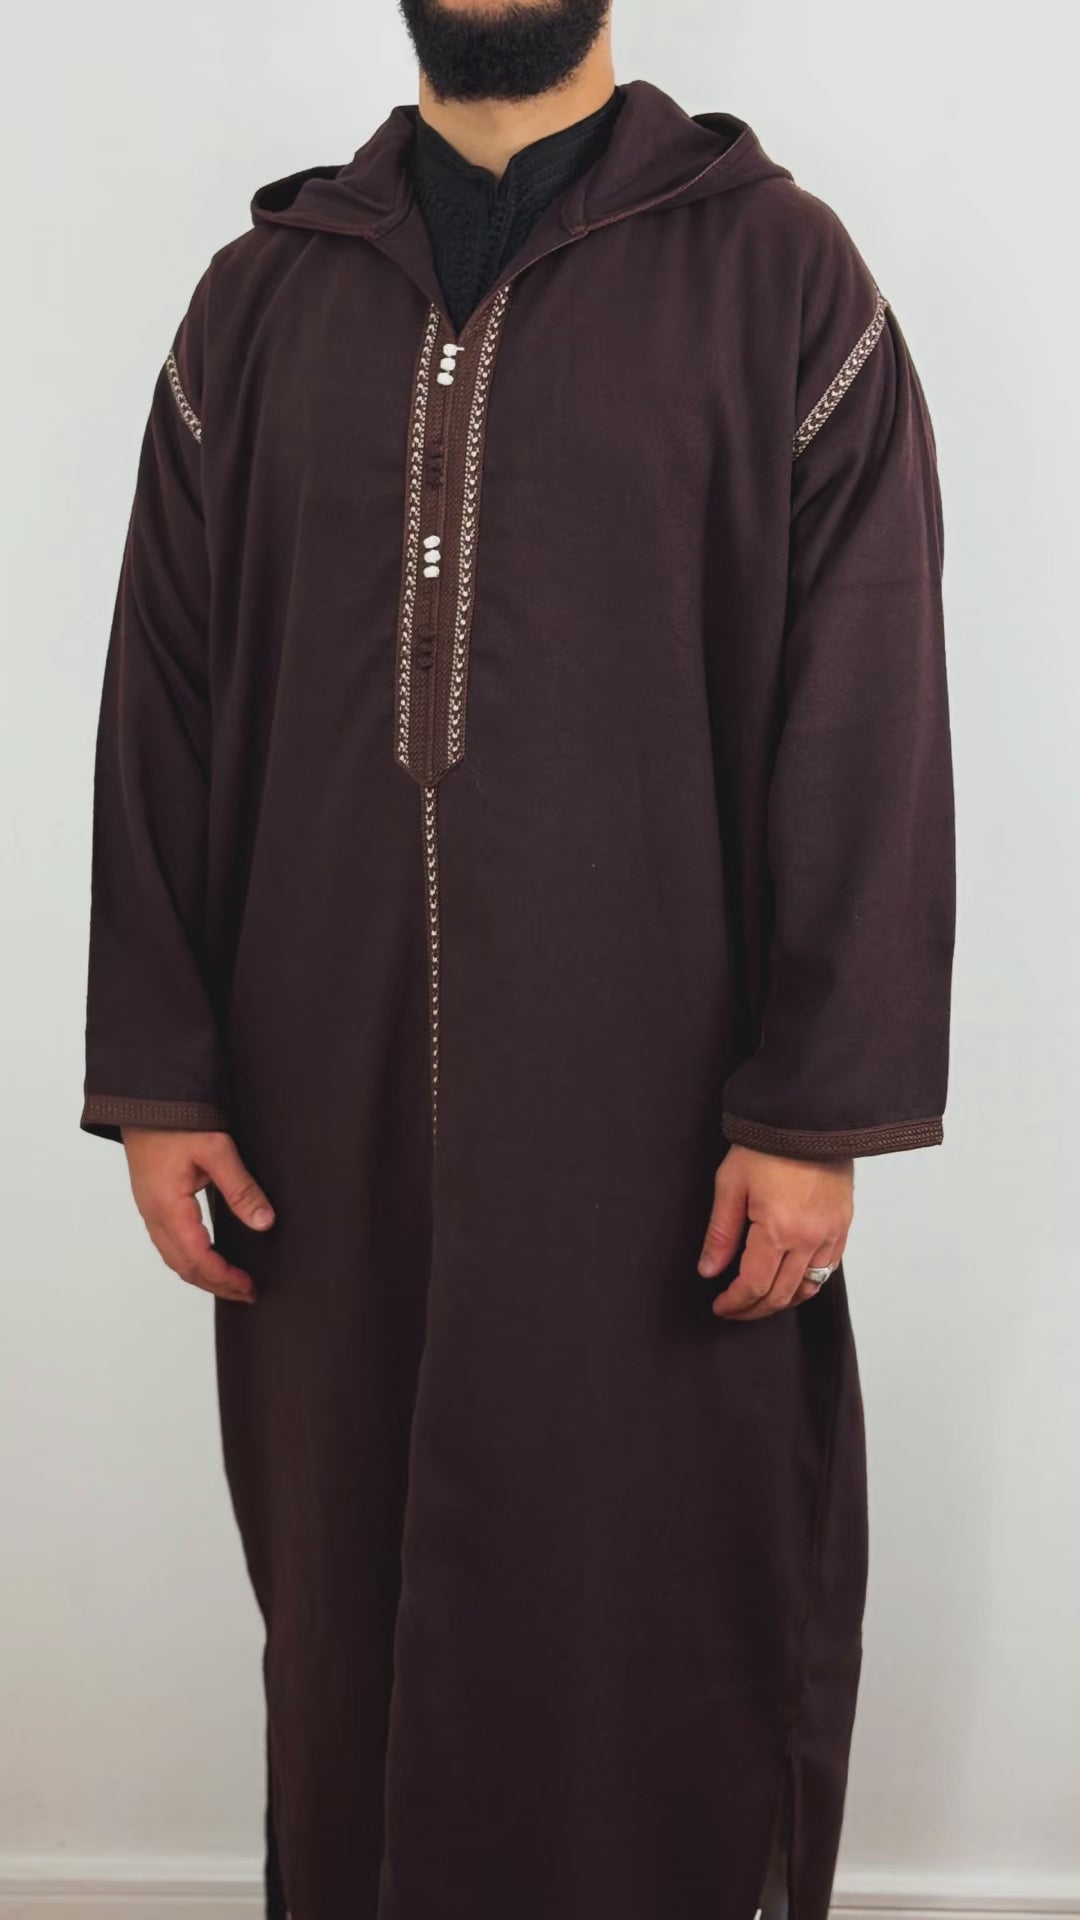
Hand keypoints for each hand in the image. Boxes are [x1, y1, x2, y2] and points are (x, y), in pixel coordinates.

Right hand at [120, 1128, 274, 1304]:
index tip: (248, 1286)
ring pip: (174, 1258)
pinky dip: (190, 1260)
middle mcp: (154, 1215)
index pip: (198, 1258)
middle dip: (216, 1284)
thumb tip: (264, 1222)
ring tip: (231, 1283)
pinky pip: (169, 1244)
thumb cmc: (175, 1120)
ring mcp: (150, 1210)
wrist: (143, 1100)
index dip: (224, 1277)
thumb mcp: (215, 1149)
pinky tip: (208, 1258)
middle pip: (184, 1267)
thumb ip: (240, 1188)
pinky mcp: (152, 1203)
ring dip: (203, 1275)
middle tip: (246, 1292)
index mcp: (168, 1207)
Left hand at [698, 1144, 853, 1319]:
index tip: (720, 1306)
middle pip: (782, 1295)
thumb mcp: (731, 1184)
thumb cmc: (768, 1144)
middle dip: (754, 1309)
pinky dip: (807, 1282)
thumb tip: (710, 1270)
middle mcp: (809, 1238)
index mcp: (778, 1229)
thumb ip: (721, 1233)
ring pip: (808, 1288)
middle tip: (734, 1309)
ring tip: (760, 1300)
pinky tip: (789, 1280)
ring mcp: (831, 1233)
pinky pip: (827, 1269)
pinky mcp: (843, 1225)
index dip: (735, 1303)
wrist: (808, 1117)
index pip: (755, 1286)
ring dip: (782, 1301)